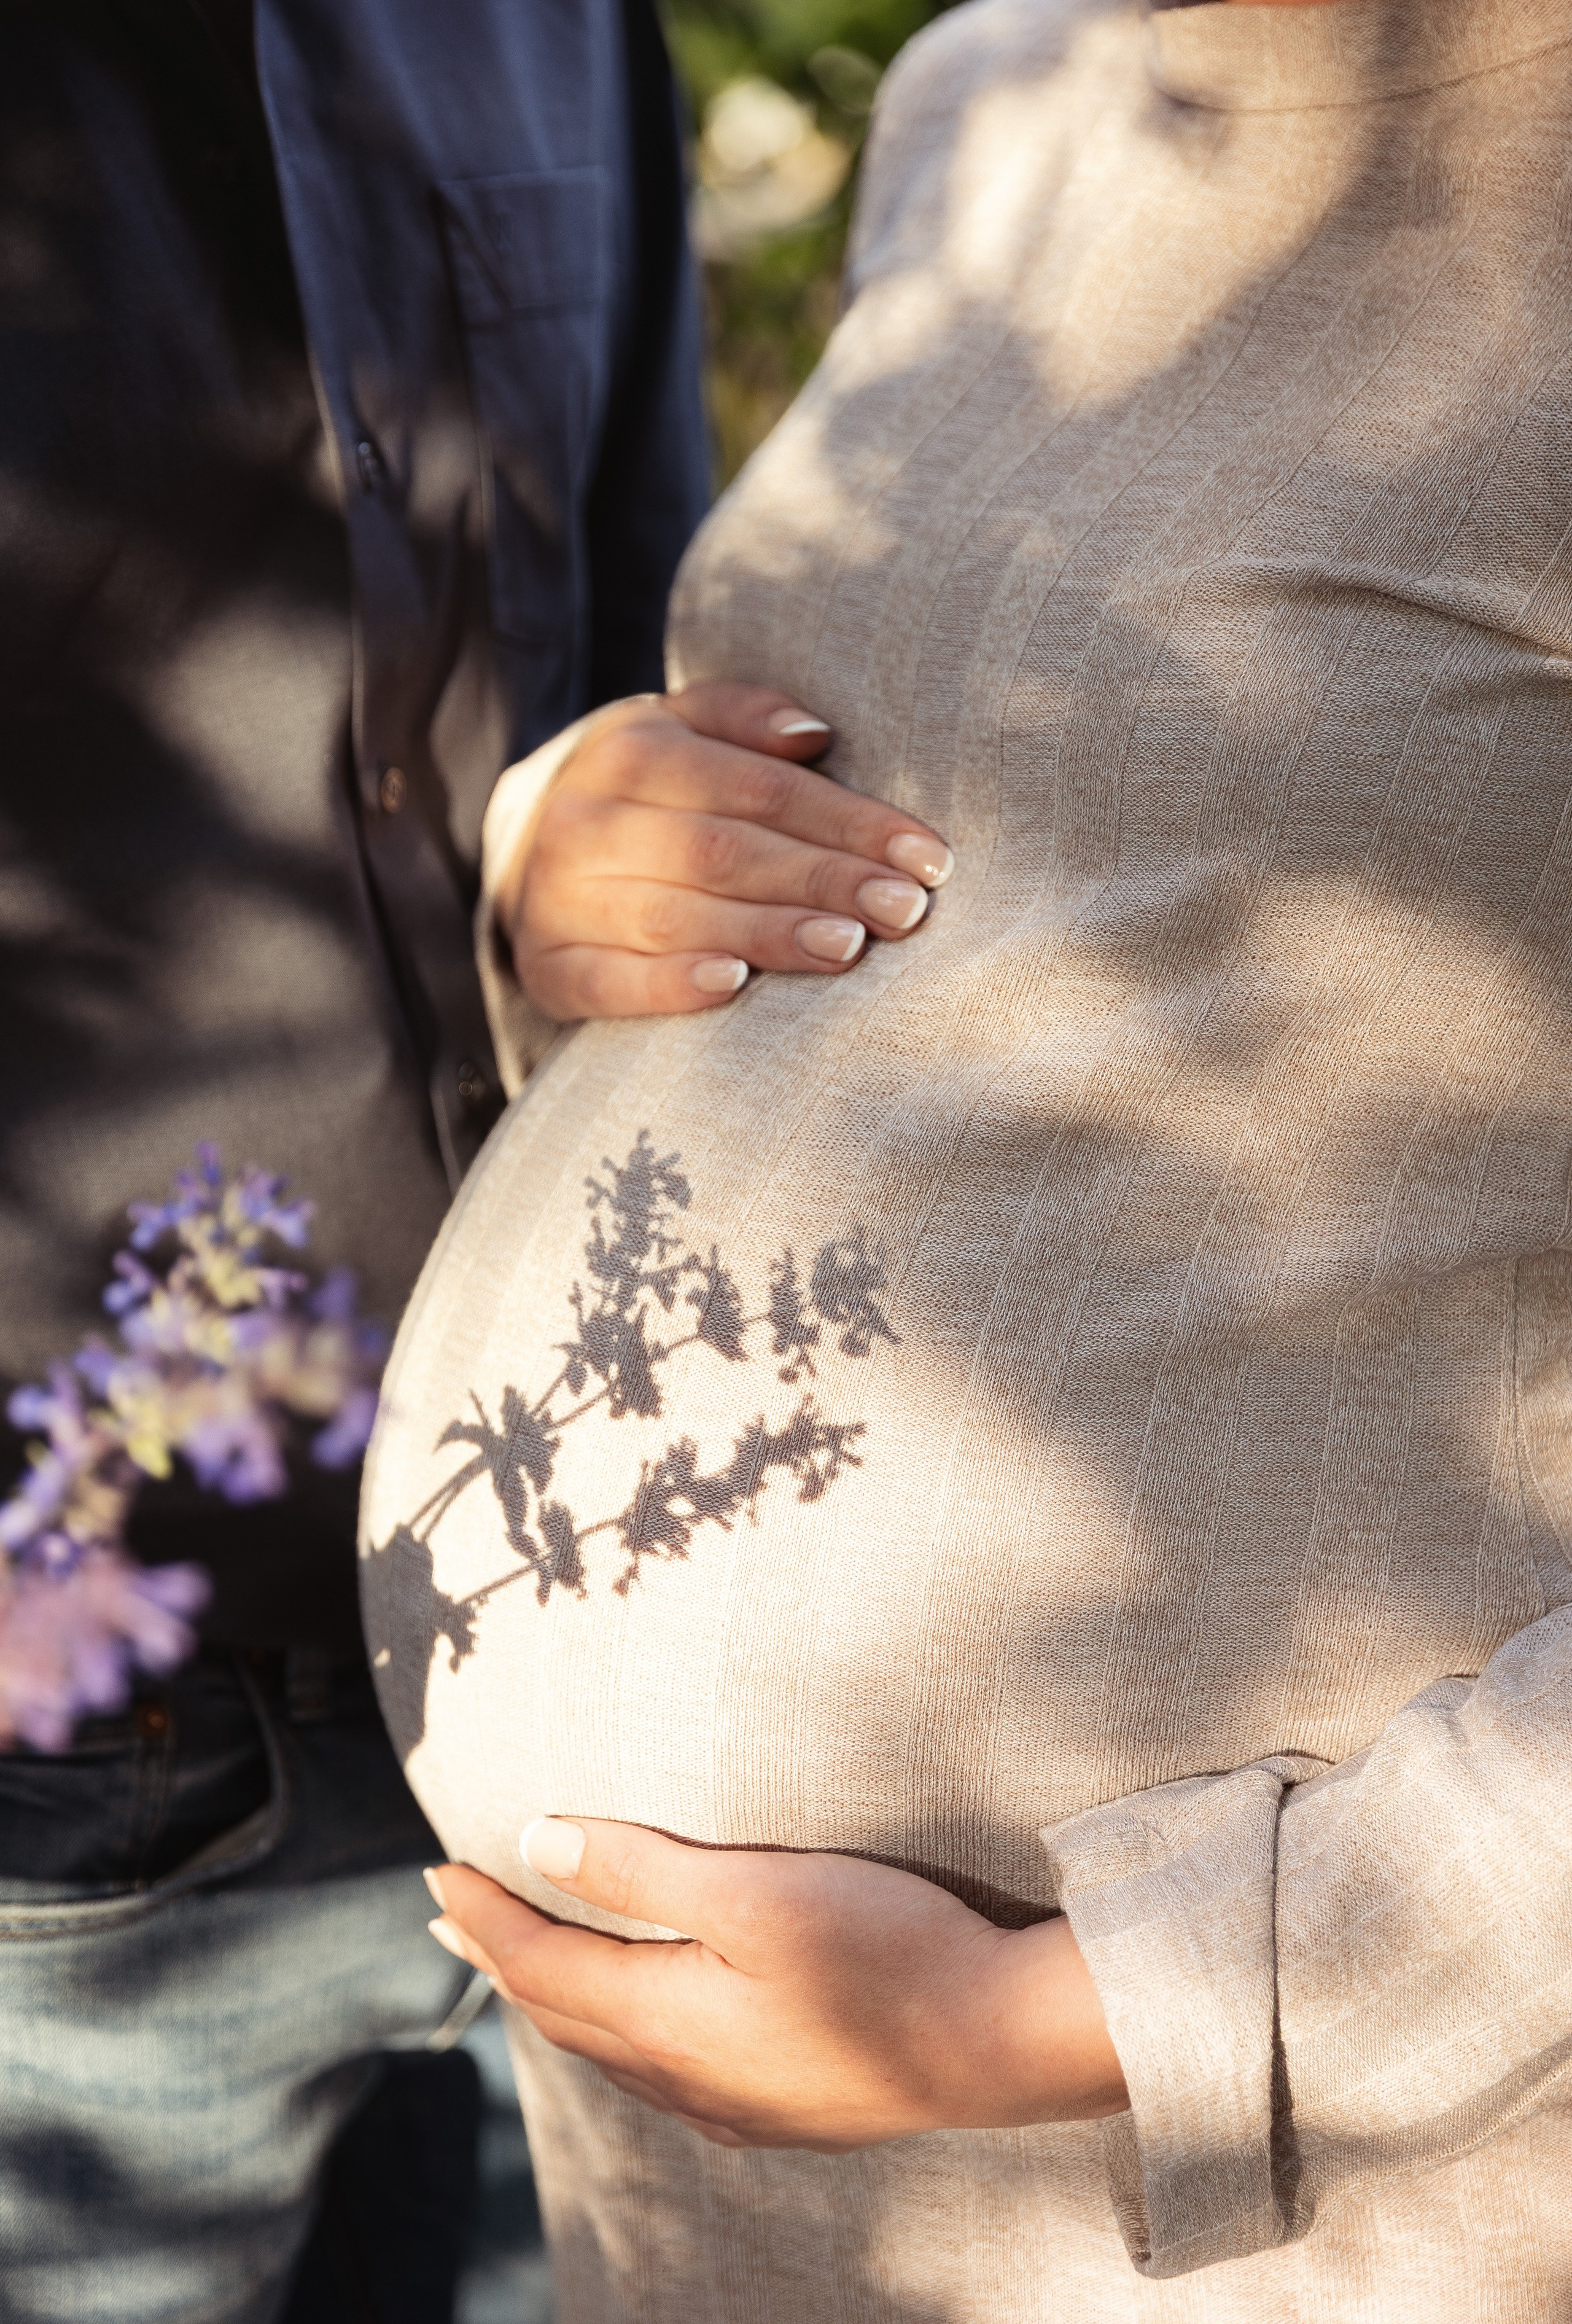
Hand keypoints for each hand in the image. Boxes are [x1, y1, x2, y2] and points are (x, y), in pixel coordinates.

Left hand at [424, 1817, 1127, 2151]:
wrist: (999, 2042)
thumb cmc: (886, 1949)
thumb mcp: (753, 1892)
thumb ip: (638, 1871)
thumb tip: (535, 1843)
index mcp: (665, 2021)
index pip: (541, 1965)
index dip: (482, 1919)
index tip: (433, 1875)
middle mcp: (685, 2078)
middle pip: (564, 2014)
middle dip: (503, 1959)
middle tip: (452, 1916)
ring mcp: (733, 2105)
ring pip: (611, 2050)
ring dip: (557, 1998)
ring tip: (526, 1963)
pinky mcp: (780, 2108)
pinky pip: (662, 2073)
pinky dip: (617, 2031)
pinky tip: (639, 2026)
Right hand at [495, 683, 954, 1024]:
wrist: (522, 846)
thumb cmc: (641, 789)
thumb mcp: (680, 727)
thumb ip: (743, 715)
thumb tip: (816, 734)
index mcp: (629, 751)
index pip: (757, 788)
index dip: (846, 822)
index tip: (924, 856)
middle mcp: (585, 822)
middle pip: (723, 852)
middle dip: (823, 881)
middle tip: (905, 911)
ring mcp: (558, 899)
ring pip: (676, 918)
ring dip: (769, 934)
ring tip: (849, 946)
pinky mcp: (548, 968)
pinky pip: (609, 982)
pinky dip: (670, 987)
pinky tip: (735, 987)